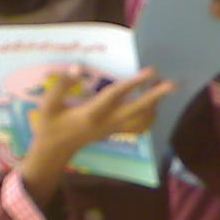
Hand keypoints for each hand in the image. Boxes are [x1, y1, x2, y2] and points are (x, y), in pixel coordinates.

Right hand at [18, 69, 173, 207]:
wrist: (54, 151)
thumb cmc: (49, 125)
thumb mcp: (47, 105)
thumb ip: (60, 86)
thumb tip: (76, 68)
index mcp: (90, 114)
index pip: (116, 95)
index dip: (134, 83)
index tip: (150, 71)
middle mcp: (107, 122)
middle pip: (137, 109)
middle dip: (156, 96)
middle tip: (172, 83)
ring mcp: (113, 130)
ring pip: (142, 120)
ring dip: (155, 104)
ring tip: (162, 87)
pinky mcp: (115, 133)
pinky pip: (139, 128)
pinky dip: (150, 117)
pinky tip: (152, 105)